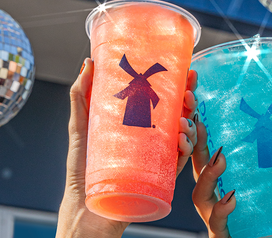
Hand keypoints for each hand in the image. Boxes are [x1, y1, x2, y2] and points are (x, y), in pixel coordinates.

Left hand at [56, 59, 197, 237]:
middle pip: (177, 113)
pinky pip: (179, 161)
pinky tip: (182, 139)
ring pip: (183, 134)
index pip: (161, 98)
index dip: (177, 84)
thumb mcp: (80, 125)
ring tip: (184, 118)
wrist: (84, 207)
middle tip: (189, 91)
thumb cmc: (81, 167)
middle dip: (189, 99)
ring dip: (190, 122)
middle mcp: (149, 137)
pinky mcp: (159, 175)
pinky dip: (185, 148)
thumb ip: (80, 94)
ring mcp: (156, 156)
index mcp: (136, 122)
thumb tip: (87, 64)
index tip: (186, 71)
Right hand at [191, 126, 271, 237]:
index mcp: (232, 183)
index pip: (210, 157)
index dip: (202, 137)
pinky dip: (220, 210)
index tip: (201, 115)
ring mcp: (218, 220)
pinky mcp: (223, 237)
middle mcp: (219, 199)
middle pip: (198, 170)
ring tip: (220, 161)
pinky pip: (216, 224)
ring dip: (207, 176)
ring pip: (200, 195)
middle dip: (196, 148)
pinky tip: (230, 198)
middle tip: (201, 127)